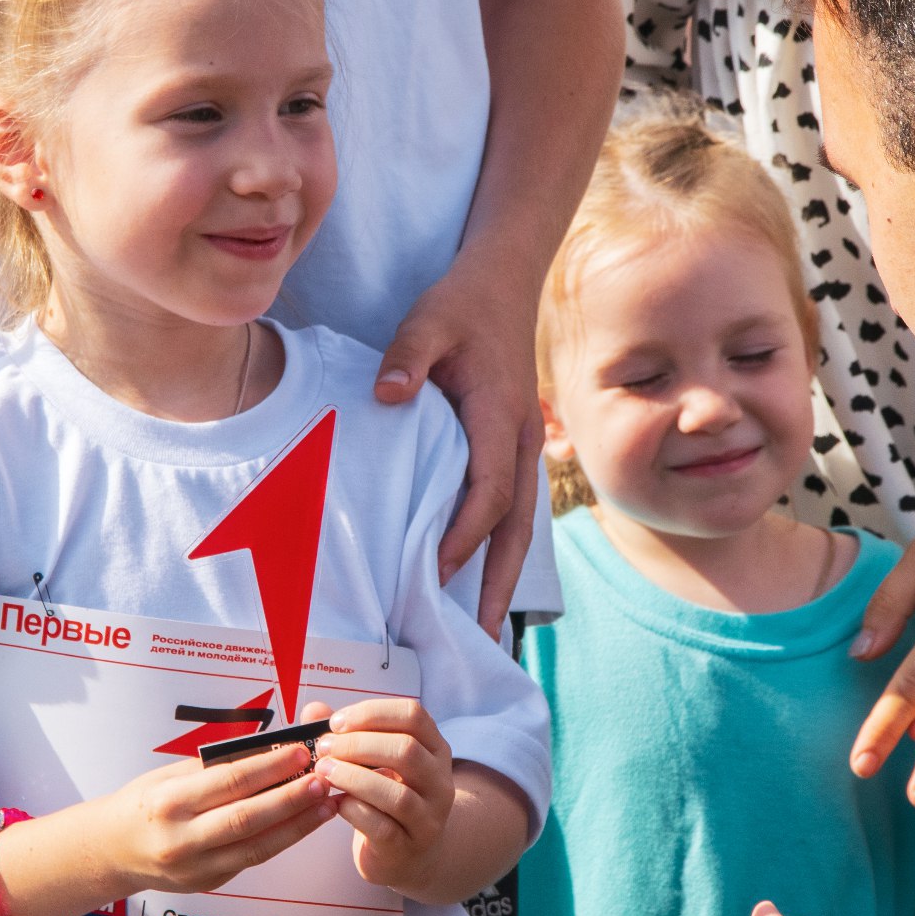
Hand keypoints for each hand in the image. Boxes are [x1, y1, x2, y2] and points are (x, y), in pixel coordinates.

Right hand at [94, 742, 338, 894]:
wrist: (113, 850)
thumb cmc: (145, 803)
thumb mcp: (169, 776)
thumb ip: (214, 767)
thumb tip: (269, 750)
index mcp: (170, 801)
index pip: (229, 781)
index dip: (270, 767)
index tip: (300, 752)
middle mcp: (182, 838)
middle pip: (247, 817)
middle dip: (291, 797)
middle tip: (322, 779)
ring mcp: (196, 867)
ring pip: (257, 846)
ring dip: (298, 825)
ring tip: (326, 804)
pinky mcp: (209, 883)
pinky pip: (252, 859)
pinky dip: (281, 840)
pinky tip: (303, 823)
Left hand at [303, 698, 455, 893]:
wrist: (407, 853)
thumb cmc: (383, 797)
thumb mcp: (372, 761)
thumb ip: (345, 734)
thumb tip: (314, 709)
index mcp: (434, 748)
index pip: (413, 715)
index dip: (372, 713)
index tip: (336, 723)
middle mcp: (439, 781)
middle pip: (406, 750)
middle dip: (357, 745)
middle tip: (324, 748)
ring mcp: (428, 817)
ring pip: (396, 794)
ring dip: (352, 778)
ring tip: (324, 772)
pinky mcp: (408, 847)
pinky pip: (382, 827)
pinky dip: (354, 810)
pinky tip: (336, 803)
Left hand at [375, 263, 540, 632]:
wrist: (504, 279)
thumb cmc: (461, 304)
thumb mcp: (427, 320)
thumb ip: (407, 356)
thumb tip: (388, 395)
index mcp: (500, 415)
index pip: (489, 491)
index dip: (465, 534)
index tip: (435, 570)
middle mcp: (523, 439)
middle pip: (519, 526)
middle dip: (501, 582)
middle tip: (483, 636)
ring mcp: (526, 446)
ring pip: (523, 523)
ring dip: (506, 575)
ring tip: (489, 628)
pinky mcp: (517, 448)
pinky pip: (515, 508)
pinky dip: (502, 547)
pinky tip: (484, 578)